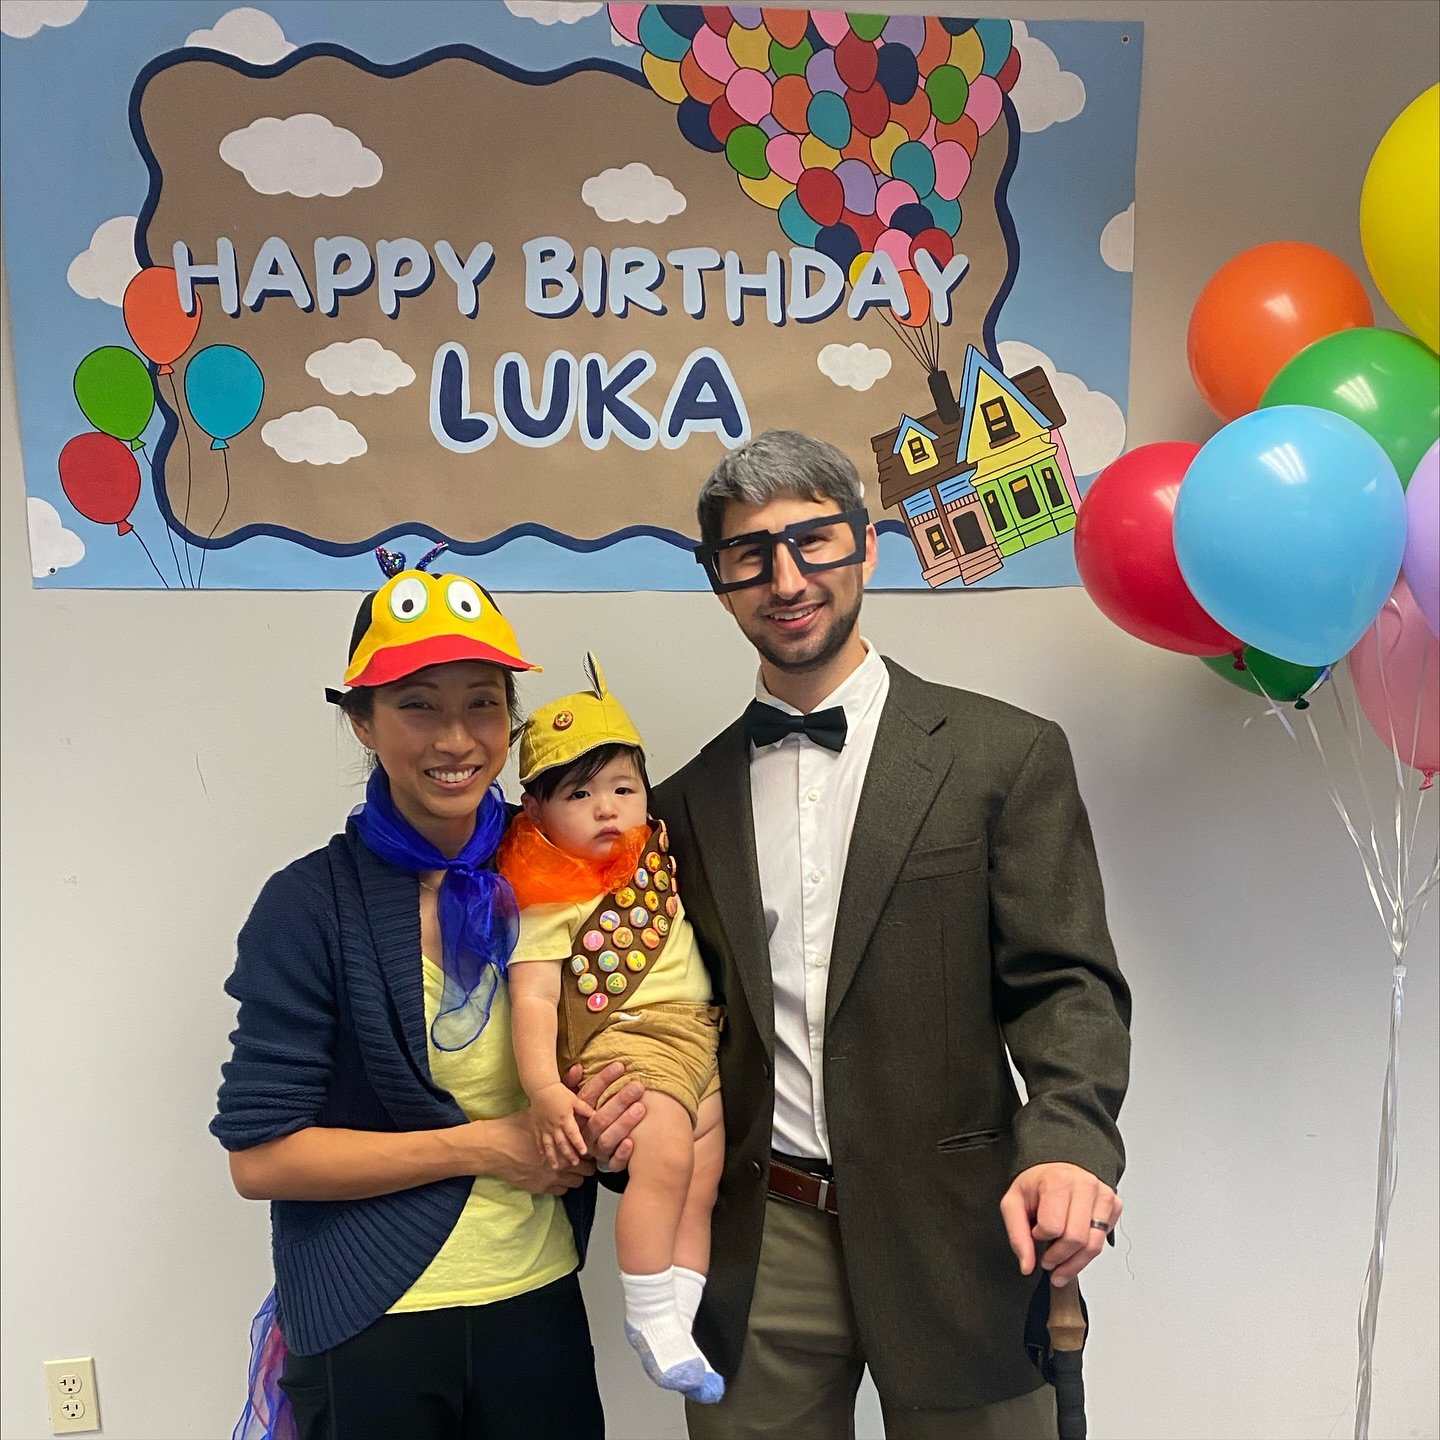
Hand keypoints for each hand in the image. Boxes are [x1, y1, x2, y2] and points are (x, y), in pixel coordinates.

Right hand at [465, 1114, 589, 1196]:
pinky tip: (559, 1177)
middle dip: (587, 1165)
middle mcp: (561, 1164)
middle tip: (583, 1160)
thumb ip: (556, 1120)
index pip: (589, 1154)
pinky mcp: (540, 1188)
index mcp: (563, 1145)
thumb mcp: (539, 1117)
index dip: (591, 1152)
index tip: (589, 1150)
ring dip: (576, 1176)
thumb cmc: (515, 1128)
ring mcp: (551, 1178)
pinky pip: (561, 1191)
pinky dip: (563, 1185)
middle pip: (587, 1171)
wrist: (495, 1147)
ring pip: (576, 1183)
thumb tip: (572, 1112)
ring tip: (572, 1169)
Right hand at [531, 1082, 593, 1168]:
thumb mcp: (574, 1099)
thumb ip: (585, 1109)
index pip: (573, 1134)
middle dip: (568, 1154)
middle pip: (562, 1143)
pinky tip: (543, 1157)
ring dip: (553, 1157)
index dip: (578, 1143)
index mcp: (565, 1119)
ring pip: (549, 1146)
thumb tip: (596, 1116)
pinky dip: (542, 1149)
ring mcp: (545, 1128)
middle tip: (575, 1163)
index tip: (584, 1152)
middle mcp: (555, 1126)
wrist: (540, 1088)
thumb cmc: (559, 1093)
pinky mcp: (538, 1127)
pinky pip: (539, 1141)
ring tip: (556, 1167)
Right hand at [566, 1062, 645, 1171]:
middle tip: (637, 1086)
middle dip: (619, 1101)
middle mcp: (585, 1133)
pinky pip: (613, 1162)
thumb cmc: (584, 1118)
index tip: (620, 1066)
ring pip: (607, 1139)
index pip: (589, 1095)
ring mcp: (595, 1150)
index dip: (603, 1079)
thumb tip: (577, 1067)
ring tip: (640, 1108)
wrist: (576, 1151)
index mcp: (577, 1115)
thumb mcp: (575, 1100)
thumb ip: (574, 1083)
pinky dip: (622, 1153)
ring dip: (624, 1123)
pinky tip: (632, 1142)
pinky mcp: (606, 1164)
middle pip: (600, 1118)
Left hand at [999, 1162, 1121, 1286]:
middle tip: (1048, 1262)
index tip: (1035, 1234)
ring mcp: (1103, 1194)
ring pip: (1094, 1246)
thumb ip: (1017, 1235)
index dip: (1040, 1237)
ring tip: (1061, 1266)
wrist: (1056, 1173)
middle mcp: (1085, 1184)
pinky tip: (1076, 1247)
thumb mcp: (1013, 1204)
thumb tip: (1028, 1266)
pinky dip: (1088, 1252)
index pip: (1052, 1227)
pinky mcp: (1115, 1204)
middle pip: (1076, 1239)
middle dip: (1059, 1258)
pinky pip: (1104, 1241)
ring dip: (1075, 1264)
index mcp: (1058, 1180)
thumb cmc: (1037, 1186)